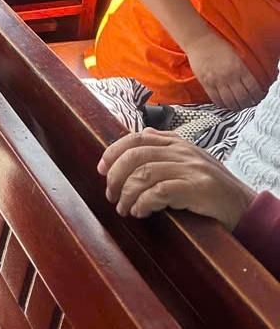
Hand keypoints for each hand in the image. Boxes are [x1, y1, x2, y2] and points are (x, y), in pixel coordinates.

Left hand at [98, 128, 255, 228]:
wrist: (246, 206)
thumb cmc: (211, 188)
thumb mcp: (186, 163)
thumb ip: (161, 154)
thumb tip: (127, 155)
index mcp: (176, 141)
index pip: (136, 137)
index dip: (114, 151)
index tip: (101, 169)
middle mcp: (181, 150)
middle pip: (135, 154)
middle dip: (115, 175)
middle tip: (110, 195)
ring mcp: (190, 167)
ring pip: (144, 173)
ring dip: (127, 193)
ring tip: (123, 208)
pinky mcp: (198, 187)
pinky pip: (161, 191)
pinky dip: (144, 202)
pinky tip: (140, 212)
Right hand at [185, 30, 263, 109]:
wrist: (199, 41)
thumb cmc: (218, 46)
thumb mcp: (236, 57)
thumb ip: (242, 71)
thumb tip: (249, 86)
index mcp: (240, 69)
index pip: (253, 89)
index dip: (257, 97)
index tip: (257, 99)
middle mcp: (230, 76)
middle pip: (242, 98)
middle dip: (247, 104)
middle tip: (248, 105)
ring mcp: (217, 81)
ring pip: (230, 101)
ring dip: (236, 107)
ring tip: (237, 107)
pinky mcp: (206, 83)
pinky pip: (216, 99)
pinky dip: (222, 105)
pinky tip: (225, 104)